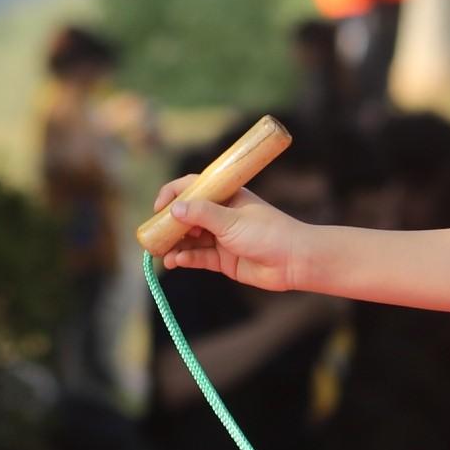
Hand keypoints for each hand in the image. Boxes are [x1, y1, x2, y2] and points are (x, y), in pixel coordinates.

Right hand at [143, 181, 324, 291]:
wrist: (294, 261)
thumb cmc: (267, 233)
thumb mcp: (231, 220)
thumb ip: (201, 214)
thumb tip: (174, 209)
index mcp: (226, 196)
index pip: (193, 187)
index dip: (173, 195)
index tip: (159, 208)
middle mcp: (222, 215)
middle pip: (187, 216)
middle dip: (169, 225)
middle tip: (155, 235)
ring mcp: (222, 238)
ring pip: (191, 240)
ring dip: (175, 245)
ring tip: (161, 253)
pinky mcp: (224, 259)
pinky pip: (199, 257)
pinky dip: (186, 259)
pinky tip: (176, 262)